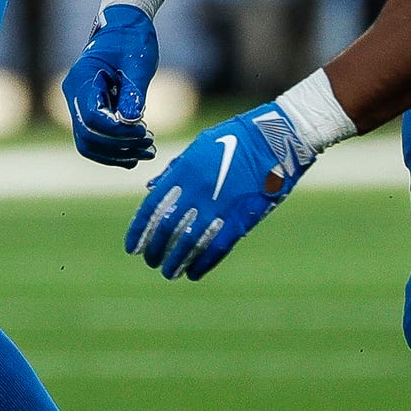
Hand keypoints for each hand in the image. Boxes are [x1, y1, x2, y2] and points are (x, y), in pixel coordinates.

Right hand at [62, 4, 157, 165]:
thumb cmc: (131, 39)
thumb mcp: (138, 63)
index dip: (118, 132)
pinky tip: (137, 151)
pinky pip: (94, 137)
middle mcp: (75, 94)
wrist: (122, 25)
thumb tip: (132, 123)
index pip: (93, 118)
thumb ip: (133, 93)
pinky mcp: (89, 110)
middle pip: (87, 136)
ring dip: (117, 153)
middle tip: (150, 145)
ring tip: (148, 151)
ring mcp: (79, 104)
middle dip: (118, 147)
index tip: (145, 131)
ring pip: (88, 142)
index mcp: (82, 79)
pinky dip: (114, 149)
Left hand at [127, 105, 314, 278]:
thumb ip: (174, 171)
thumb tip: (151, 190)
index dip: (139, 231)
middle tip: (150, 262)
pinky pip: (219, 246)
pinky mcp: (244, 217)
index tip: (132, 247)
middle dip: (156, 249)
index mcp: (183, 172)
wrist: (278, 137)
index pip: (152, 208)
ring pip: (191, 241)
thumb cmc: (235, 138)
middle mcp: (198, 191)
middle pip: (168, 228)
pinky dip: (205, 262)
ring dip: (177, 261)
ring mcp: (221, 205)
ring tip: (168, 273)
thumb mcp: (198, 147)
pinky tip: (194, 273)